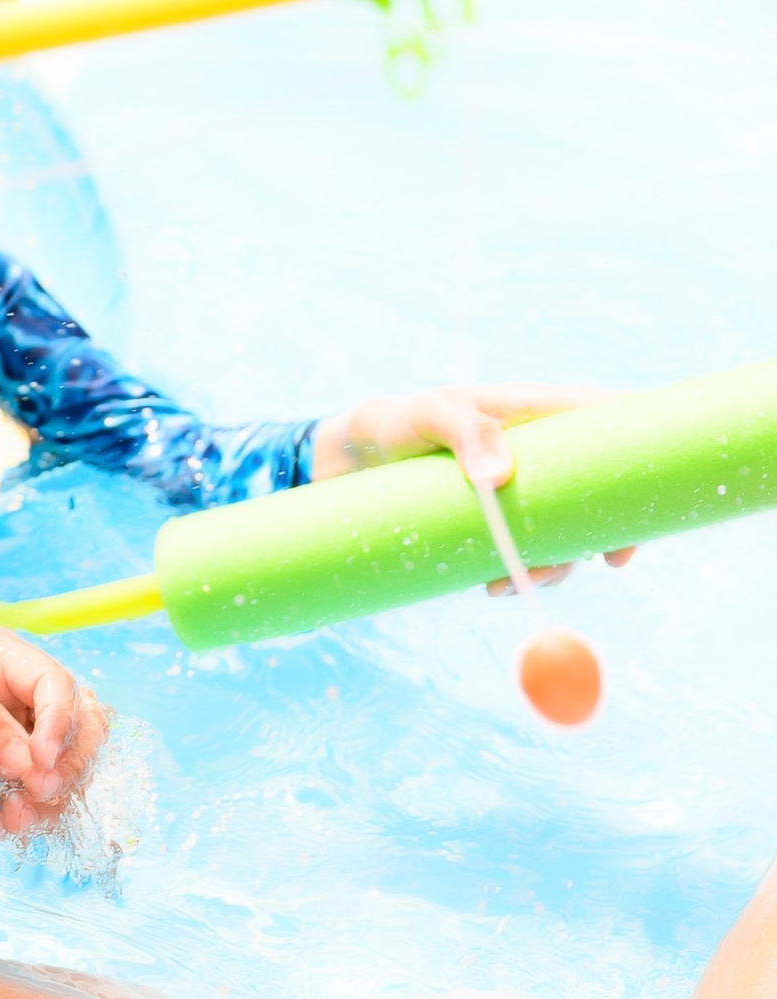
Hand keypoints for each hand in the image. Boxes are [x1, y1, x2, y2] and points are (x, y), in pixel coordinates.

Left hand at [0, 618, 105, 832]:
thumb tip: (26, 761)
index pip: (57, 687)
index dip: (60, 726)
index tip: (38, 766)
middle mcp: (7, 695)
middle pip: (73, 727)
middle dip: (66, 765)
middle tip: (38, 796)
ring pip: (52, 766)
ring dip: (47, 798)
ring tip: (14, 821)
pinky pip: (20, 794)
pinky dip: (20, 813)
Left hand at [309, 386, 631, 588]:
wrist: (351, 458)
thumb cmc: (397, 421)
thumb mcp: (428, 415)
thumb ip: (464, 433)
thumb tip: (500, 475)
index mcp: (539, 413)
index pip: (613, 421)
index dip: (645, 459)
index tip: (647, 503)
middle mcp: (541, 455)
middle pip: (603, 493)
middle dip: (608, 533)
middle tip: (608, 563)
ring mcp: (523, 492)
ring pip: (567, 534)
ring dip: (554, 565)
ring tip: (508, 582)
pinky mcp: (499, 524)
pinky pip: (528, 555)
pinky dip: (518, 576)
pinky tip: (488, 585)